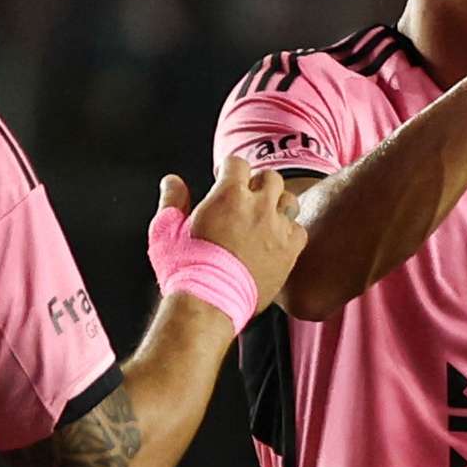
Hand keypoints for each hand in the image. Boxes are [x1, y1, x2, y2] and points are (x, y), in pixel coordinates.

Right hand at [175, 154, 304, 307]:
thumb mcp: (166, 229)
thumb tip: (172, 181)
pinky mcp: (289, 253)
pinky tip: (275, 239)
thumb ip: (172, 200)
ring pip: (289, 200)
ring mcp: (277, 229)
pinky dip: (289, 231)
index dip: (229, 169)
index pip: (238, 163)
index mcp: (229, 195)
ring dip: (276, 203)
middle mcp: (258, 207)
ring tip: (262, 216)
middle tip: (245, 197)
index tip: (223, 178)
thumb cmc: (184, 267)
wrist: (208, 303)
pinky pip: (299, 230)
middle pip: (270, 177)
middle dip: (256, 183)